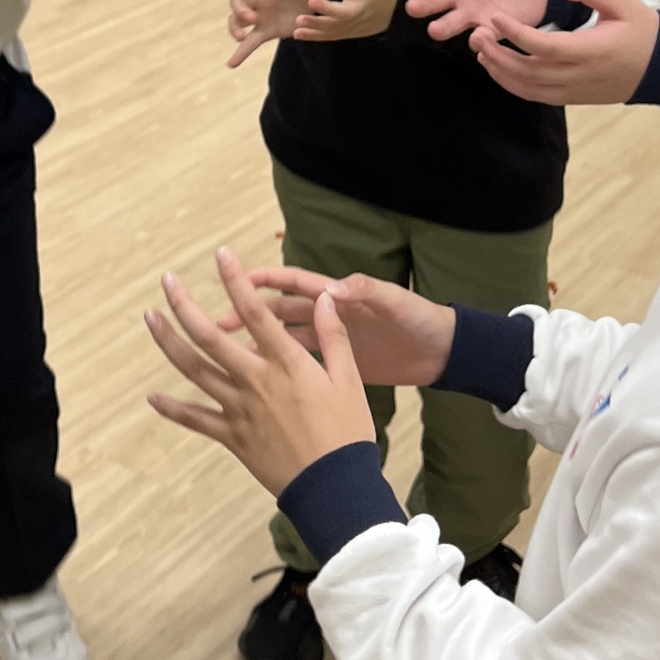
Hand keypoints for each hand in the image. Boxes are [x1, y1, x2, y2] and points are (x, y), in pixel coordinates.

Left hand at [144, 249, 375, 497]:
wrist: (333, 487)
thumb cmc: (347, 433)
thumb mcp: (349, 380)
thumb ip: (333, 338)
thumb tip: (324, 300)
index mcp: (286, 364)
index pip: (255, 312)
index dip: (236, 280)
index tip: (220, 255)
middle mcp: (256, 381)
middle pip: (210, 336)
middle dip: (184, 305)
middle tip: (167, 280)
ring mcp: (239, 409)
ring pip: (194, 370)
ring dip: (168, 343)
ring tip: (150, 319)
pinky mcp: (232, 437)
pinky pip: (196, 420)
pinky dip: (172, 409)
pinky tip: (152, 396)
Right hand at [220, 265, 455, 385]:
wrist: (441, 353)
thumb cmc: (419, 320)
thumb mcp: (394, 302)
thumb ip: (364, 292)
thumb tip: (331, 289)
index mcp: (340, 296)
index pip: (295, 283)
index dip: (266, 279)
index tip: (238, 278)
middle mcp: (330, 316)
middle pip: (280, 312)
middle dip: (249, 314)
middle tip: (218, 323)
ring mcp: (332, 342)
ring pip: (285, 341)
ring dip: (259, 344)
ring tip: (228, 353)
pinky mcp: (338, 366)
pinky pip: (302, 366)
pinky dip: (281, 370)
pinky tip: (259, 381)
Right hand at [227, 0, 327, 66]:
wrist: (309, 0)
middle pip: (237, 1)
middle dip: (240, 9)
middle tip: (250, 17)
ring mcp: (257, 16)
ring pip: (237, 21)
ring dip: (235, 28)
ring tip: (240, 37)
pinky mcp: (263, 31)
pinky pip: (249, 43)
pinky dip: (240, 54)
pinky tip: (231, 64)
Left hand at [293, 0, 397, 43]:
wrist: (395, 9)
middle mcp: (362, 7)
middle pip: (346, 12)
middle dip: (329, 9)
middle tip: (311, 1)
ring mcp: (355, 22)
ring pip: (336, 27)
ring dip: (317, 25)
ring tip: (298, 20)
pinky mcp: (348, 32)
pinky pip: (331, 36)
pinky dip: (314, 36)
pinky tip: (297, 33)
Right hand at [395, 0, 552, 38]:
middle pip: (433, 0)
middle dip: (421, 5)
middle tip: (413, 7)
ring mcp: (475, 12)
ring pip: (450, 23)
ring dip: (441, 28)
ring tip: (435, 29)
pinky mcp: (494, 28)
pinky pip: (482, 37)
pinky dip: (479, 39)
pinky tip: (478, 36)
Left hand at [469, 0, 659, 103]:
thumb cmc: (642, 31)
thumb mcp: (622, 2)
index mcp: (592, 50)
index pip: (544, 46)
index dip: (516, 33)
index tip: (495, 17)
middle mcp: (579, 75)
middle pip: (528, 71)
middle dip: (498, 54)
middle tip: (476, 34)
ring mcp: (574, 91)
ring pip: (528, 88)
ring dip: (500, 71)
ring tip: (481, 50)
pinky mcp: (572, 99)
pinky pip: (536, 96)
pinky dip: (513, 85)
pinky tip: (498, 68)